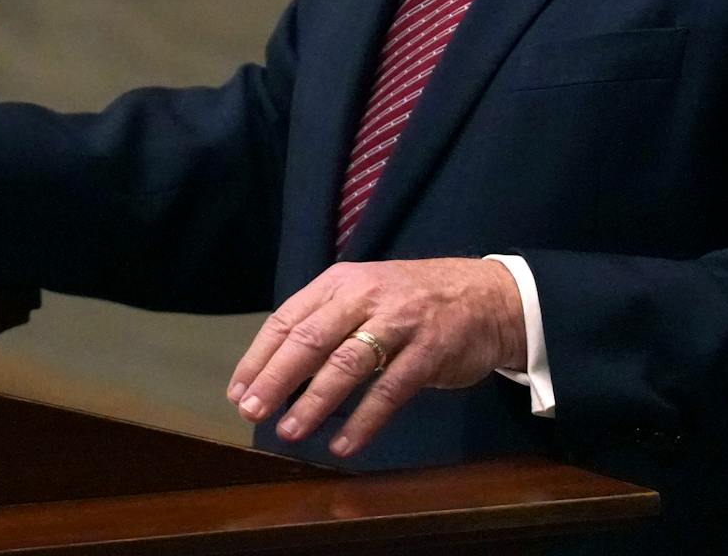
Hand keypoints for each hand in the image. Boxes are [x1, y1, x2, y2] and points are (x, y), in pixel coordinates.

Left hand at [226, 258, 524, 456]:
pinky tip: (344, 445)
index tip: (238, 392)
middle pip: (310, 339)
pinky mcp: (429, 350)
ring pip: (346, 363)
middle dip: (276, 379)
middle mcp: (365, 296)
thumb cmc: (415, 303)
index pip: (288, 318)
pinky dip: (363, 420)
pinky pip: (390, 390)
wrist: (490, 297)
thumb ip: (327, 324)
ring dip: (313, 401)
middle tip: (252, 413)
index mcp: (341, 282)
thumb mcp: (366, 297)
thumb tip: (276, 372)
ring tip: (290, 432)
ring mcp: (399, 321)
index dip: (259, 358)